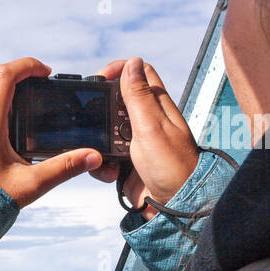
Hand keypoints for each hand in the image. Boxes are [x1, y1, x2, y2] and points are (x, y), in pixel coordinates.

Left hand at [0, 57, 103, 207]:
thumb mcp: (29, 184)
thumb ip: (64, 168)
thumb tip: (92, 157)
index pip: (5, 75)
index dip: (27, 66)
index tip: (45, 72)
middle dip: (17, 78)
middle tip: (38, 87)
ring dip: (2, 91)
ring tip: (24, 105)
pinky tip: (4, 126)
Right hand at [90, 57, 198, 215]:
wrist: (174, 207)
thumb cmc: (173, 167)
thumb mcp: (151, 126)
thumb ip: (138, 95)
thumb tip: (132, 62)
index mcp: (158, 105)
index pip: (139, 72)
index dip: (119, 70)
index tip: (99, 78)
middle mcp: (148, 121)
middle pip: (116, 101)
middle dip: (101, 111)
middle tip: (95, 121)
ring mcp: (137, 142)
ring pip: (106, 130)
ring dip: (100, 141)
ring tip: (104, 153)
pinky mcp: (127, 163)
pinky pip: (105, 156)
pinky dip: (101, 163)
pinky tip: (109, 172)